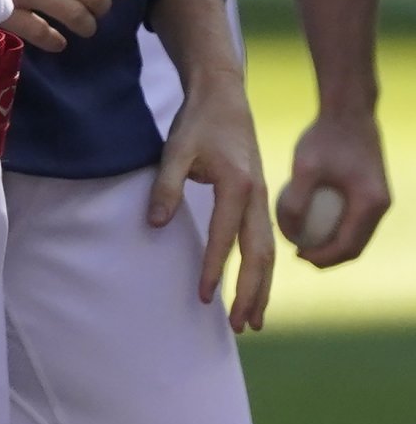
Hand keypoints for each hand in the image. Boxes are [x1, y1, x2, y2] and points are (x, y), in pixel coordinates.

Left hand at [153, 79, 274, 332]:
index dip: (214, 268)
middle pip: (260, 254)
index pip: (226, 236)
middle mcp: (258, 196)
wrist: (223, 97)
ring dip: (262, 288)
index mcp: (237, 185)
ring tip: (254, 320)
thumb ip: (165, 186)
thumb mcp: (174, 149)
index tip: (203, 297)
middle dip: (252, 293)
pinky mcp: (261, 199)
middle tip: (242, 326)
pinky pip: (264, 240)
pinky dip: (262, 269)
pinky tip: (255, 289)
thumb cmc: (197, 122)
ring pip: (268, 252)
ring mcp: (263, 199)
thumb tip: (155, 224)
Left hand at [277, 111, 390, 267]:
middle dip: (328, 257)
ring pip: (358, 235)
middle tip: (299, 255)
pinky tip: (311, 222)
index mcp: (370, 204)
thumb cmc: (324, 137)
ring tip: (302, 242)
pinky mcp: (373, 191)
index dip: (322, 258)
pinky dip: (337, 228)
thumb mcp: (304, 167)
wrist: (349, 112)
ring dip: (333, 244)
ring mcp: (380, 199)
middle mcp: (381, 206)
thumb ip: (295, 200)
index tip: (297, 257)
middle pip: (356, 246)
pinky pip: (357, 220)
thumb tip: (288, 232)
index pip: (347, 246)